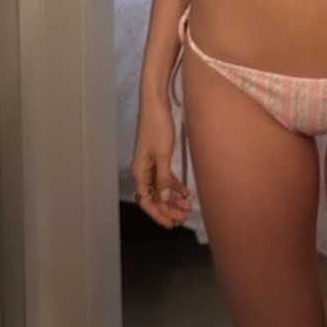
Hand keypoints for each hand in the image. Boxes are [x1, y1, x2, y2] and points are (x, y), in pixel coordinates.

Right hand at [131, 98, 190, 228]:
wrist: (155, 103)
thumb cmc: (157, 127)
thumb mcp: (163, 154)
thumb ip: (164, 178)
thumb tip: (165, 198)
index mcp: (140, 172)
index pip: (147, 201)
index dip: (158, 214)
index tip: (171, 223)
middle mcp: (143, 170)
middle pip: (154, 196)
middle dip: (168, 208)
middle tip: (183, 216)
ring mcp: (150, 163)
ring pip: (161, 187)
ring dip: (172, 198)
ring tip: (187, 206)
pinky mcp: (158, 156)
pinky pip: (165, 176)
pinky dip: (174, 184)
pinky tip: (185, 190)